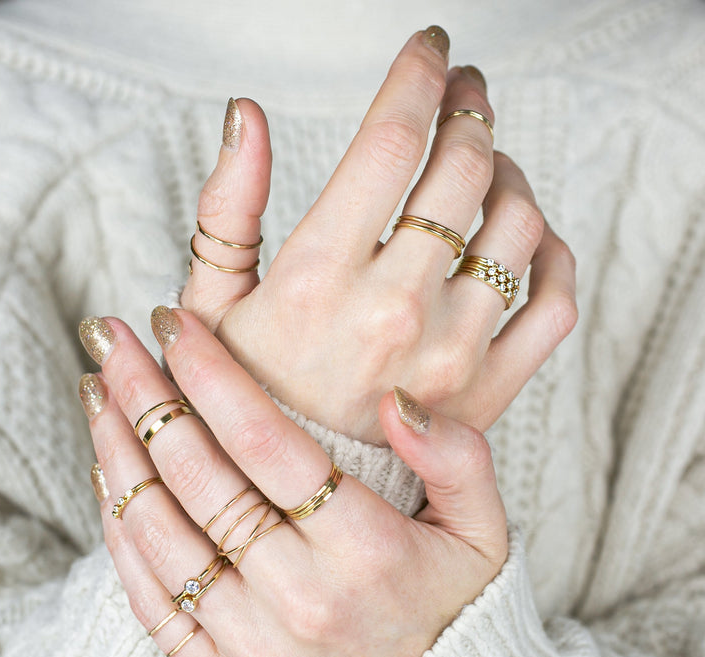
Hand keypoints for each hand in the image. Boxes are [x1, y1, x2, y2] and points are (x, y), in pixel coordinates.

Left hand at [79, 307, 506, 656]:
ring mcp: (256, 648)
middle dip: (145, 396)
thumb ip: (457, 459)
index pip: (268, 444)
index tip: (174, 325)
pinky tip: (108, 478)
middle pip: (201, 479)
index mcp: (368, 552)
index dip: (212, 375)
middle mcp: (303, 600)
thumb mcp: (482, 531)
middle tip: (112, 341)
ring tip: (97, 393)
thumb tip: (397, 401)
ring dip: (118, 454)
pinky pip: (153, 602)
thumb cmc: (452, 604)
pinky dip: (121, 534)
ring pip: (162, 535)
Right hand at [180, 27, 576, 442]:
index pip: (391, 141)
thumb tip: (248, 115)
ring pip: (520, 223)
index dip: (417, 74)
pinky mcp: (488, 391)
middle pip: (466, 168)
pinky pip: (555, 304)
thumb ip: (228, 208)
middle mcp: (394, 311)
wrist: (291, 497)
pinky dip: (554, 254)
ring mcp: (451, 354)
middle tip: (463, 94)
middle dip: (471, 108)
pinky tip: (527, 238)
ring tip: (487, 163)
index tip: (429, 49)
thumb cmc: (246, 396)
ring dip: (510, 172)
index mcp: (319, 279)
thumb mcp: (212, 304)